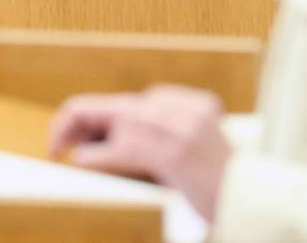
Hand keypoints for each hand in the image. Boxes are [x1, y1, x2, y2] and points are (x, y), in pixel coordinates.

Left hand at [47, 85, 230, 221]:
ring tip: (59, 147)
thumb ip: (147, 136)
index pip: (128, 103)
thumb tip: (91, 138)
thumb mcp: (182, 151)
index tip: (71, 137)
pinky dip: (99, 154)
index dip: (94, 117)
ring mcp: (183, 129)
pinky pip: (128, 149)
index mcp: (188, 103)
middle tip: (52, 141)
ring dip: (83, 137)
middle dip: (78, 120)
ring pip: (120, 124)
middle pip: (120, 107)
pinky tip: (80, 160)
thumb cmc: (213, 184)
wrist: (254, 203)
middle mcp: (185, 110)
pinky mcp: (178, 154)